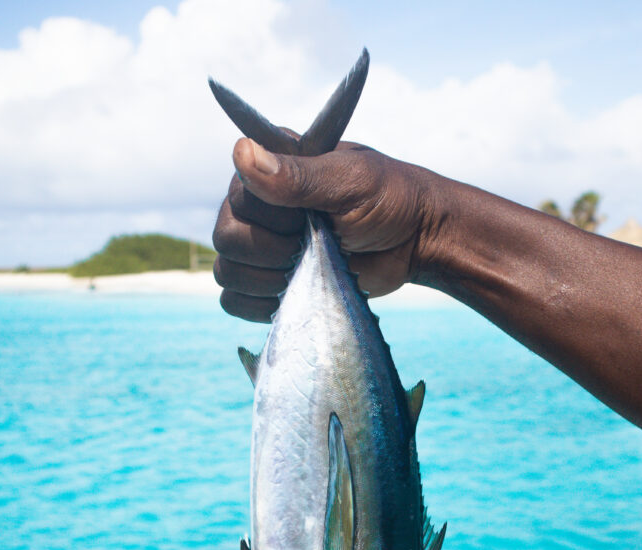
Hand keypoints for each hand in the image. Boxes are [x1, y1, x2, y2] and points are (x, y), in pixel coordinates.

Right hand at [212, 138, 441, 321]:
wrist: (415, 240)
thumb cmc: (389, 199)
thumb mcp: (350, 180)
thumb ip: (297, 175)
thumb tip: (242, 152)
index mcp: (269, 169)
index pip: (237, 199)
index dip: (274, 218)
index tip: (315, 217)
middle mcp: (256, 206)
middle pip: (226, 239)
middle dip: (274, 251)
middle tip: (317, 245)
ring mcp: (260, 247)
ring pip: (226, 272)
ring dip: (269, 280)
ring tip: (310, 268)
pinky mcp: (267, 284)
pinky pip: (234, 302)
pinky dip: (259, 305)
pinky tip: (295, 293)